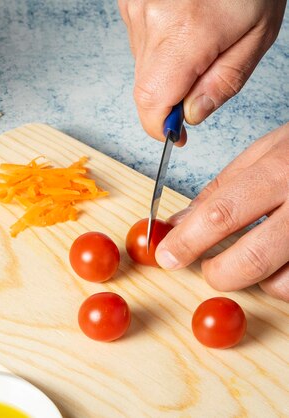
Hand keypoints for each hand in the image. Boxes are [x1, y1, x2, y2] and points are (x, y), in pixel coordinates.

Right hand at [118, 0, 285, 142]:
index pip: (152, 102)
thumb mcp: (257, 34)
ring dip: (165, 68)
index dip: (160, 126)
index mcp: (186, 34)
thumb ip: (224, 82)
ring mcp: (134, 9)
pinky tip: (180, 24)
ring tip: (196, 39)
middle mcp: (152, 21)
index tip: (174, 134)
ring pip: (141, 64)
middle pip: (145, 87)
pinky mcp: (128, 1)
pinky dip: (158, 44)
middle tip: (202, 76)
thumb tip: (191, 116)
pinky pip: (137, 40)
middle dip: (171, 95)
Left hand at [155, 124, 288, 300]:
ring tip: (257, 260)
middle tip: (210, 270)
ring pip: (284, 283)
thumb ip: (220, 189)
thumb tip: (178, 224)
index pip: (222, 214)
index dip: (188, 241)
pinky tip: (283, 261)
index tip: (166, 256)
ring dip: (260, 281)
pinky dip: (285, 283)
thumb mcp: (267, 152)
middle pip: (254, 258)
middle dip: (220, 273)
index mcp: (282, 170)